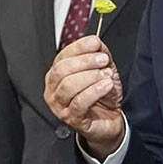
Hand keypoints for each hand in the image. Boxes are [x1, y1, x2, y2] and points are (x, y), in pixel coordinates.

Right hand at [44, 35, 124, 159]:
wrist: (109, 121)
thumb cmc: (102, 97)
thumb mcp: (101, 70)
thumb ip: (98, 54)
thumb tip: (95, 42)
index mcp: (57, 75)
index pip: (62, 56)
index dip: (78, 48)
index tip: (95, 43)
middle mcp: (53, 90)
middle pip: (61, 70)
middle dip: (85, 62)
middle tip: (103, 60)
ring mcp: (60, 106)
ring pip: (68, 86)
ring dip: (91, 77)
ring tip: (106, 75)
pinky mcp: (71, 119)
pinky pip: (79, 103)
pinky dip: (94, 91)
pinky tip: (106, 86)